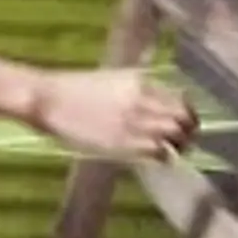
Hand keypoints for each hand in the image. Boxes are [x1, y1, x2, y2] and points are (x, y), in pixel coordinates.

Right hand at [29, 68, 195, 160]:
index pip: (181, 100)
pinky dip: (163, 157)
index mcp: (142, 82)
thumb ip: (139, 90)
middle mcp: (143, 100)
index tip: (185, 123)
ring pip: (175, 137)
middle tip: (184, 141)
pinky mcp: (122, 143)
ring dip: (178, 146)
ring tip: (172, 151)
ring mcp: (134, 122)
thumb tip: (159, 104)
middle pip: (183, 120)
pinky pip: (157, 153)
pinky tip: (157, 158)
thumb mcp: (114, 79)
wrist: (48, 99)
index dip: (188, 114)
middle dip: (188, 132)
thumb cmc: (76, 89)